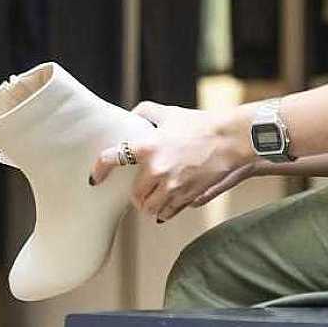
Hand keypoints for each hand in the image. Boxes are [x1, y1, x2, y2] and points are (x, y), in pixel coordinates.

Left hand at [88, 102, 255, 221]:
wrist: (233, 139)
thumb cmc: (201, 124)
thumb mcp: (170, 113)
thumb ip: (145, 113)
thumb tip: (130, 118)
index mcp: (148, 146)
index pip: (112, 159)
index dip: (99, 170)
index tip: (94, 178)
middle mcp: (156, 169)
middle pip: (134, 195)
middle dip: (136, 194)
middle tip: (141, 190)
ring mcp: (172, 186)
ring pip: (149, 208)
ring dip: (149, 206)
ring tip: (153, 199)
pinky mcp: (187, 197)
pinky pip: (168, 213)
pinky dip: (164, 212)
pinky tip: (166, 206)